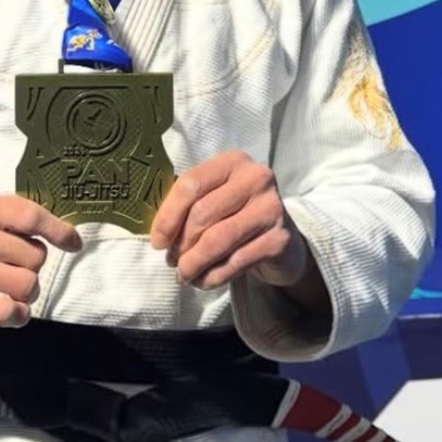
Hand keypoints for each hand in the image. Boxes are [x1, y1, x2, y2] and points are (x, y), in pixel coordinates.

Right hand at [0, 194, 81, 329]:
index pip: (30, 216)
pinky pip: (8, 311)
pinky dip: (18, 314)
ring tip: (13, 288)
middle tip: (17, 266)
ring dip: (29, 292)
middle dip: (35, 265)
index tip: (73, 243)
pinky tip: (12, 310)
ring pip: (27, 284)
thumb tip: (73, 238)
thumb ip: (28, 219)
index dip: (58, 231)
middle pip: (34, 254)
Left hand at [149, 150, 311, 293]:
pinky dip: (213, 276)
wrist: (284, 237)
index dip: (168, 215)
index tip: (157, 242)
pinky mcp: (278, 239)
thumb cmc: (238, 214)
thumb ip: (190, 204)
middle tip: (172, 261)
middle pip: (202, 213)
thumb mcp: (216, 197)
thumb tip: (159, 235)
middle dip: (181, 243)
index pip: (191, 184)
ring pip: (217, 240)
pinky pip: (235, 262)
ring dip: (194, 263)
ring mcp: (270, 208)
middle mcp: (255, 178)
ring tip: (184, 275)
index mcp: (233, 161)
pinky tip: (203, 281)